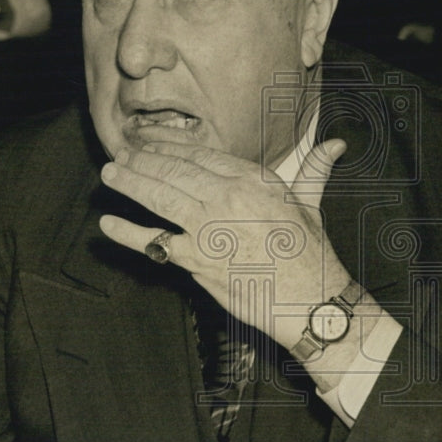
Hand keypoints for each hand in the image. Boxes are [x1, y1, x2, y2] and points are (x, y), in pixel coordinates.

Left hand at [99, 139, 348, 349]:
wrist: (310, 302)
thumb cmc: (311, 256)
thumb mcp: (310, 206)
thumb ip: (313, 170)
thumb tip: (334, 146)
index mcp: (253, 180)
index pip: (201, 154)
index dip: (170, 144)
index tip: (150, 139)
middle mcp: (227, 198)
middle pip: (174, 171)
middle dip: (143, 159)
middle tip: (121, 153)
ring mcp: (208, 230)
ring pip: (159, 198)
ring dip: (130, 184)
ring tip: (110, 175)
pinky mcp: (196, 262)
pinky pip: (153, 243)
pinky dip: (127, 234)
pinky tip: (107, 225)